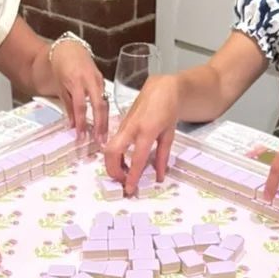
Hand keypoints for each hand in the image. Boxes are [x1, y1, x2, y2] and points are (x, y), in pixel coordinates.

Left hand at [49, 41, 107, 143]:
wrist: (69, 49)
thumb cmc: (61, 67)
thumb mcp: (61, 86)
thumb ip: (68, 105)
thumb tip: (73, 125)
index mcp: (76, 81)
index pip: (80, 106)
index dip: (81, 122)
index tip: (81, 136)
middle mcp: (90, 80)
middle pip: (99, 105)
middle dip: (100, 124)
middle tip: (100, 140)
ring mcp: (98, 79)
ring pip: (105, 103)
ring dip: (105, 121)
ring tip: (104, 136)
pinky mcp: (102, 80)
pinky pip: (105, 98)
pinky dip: (105, 112)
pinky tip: (105, 124)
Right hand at [103, 75, 179, 195]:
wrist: (162, 88)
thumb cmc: (168, 109)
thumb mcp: (169, 134)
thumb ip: (163, 156)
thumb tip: (159, 176)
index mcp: (147, 131)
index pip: (136, 159)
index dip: (132, 176)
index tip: (130, 190)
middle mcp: (131, 128)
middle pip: (112, 152)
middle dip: (113, 170)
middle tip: (123, 181)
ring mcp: (124, 125)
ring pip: (109, 148)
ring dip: (112, 164)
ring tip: (123, 174)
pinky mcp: (121, 125)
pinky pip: (113, 143)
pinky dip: (115, 156)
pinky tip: (123, 163)